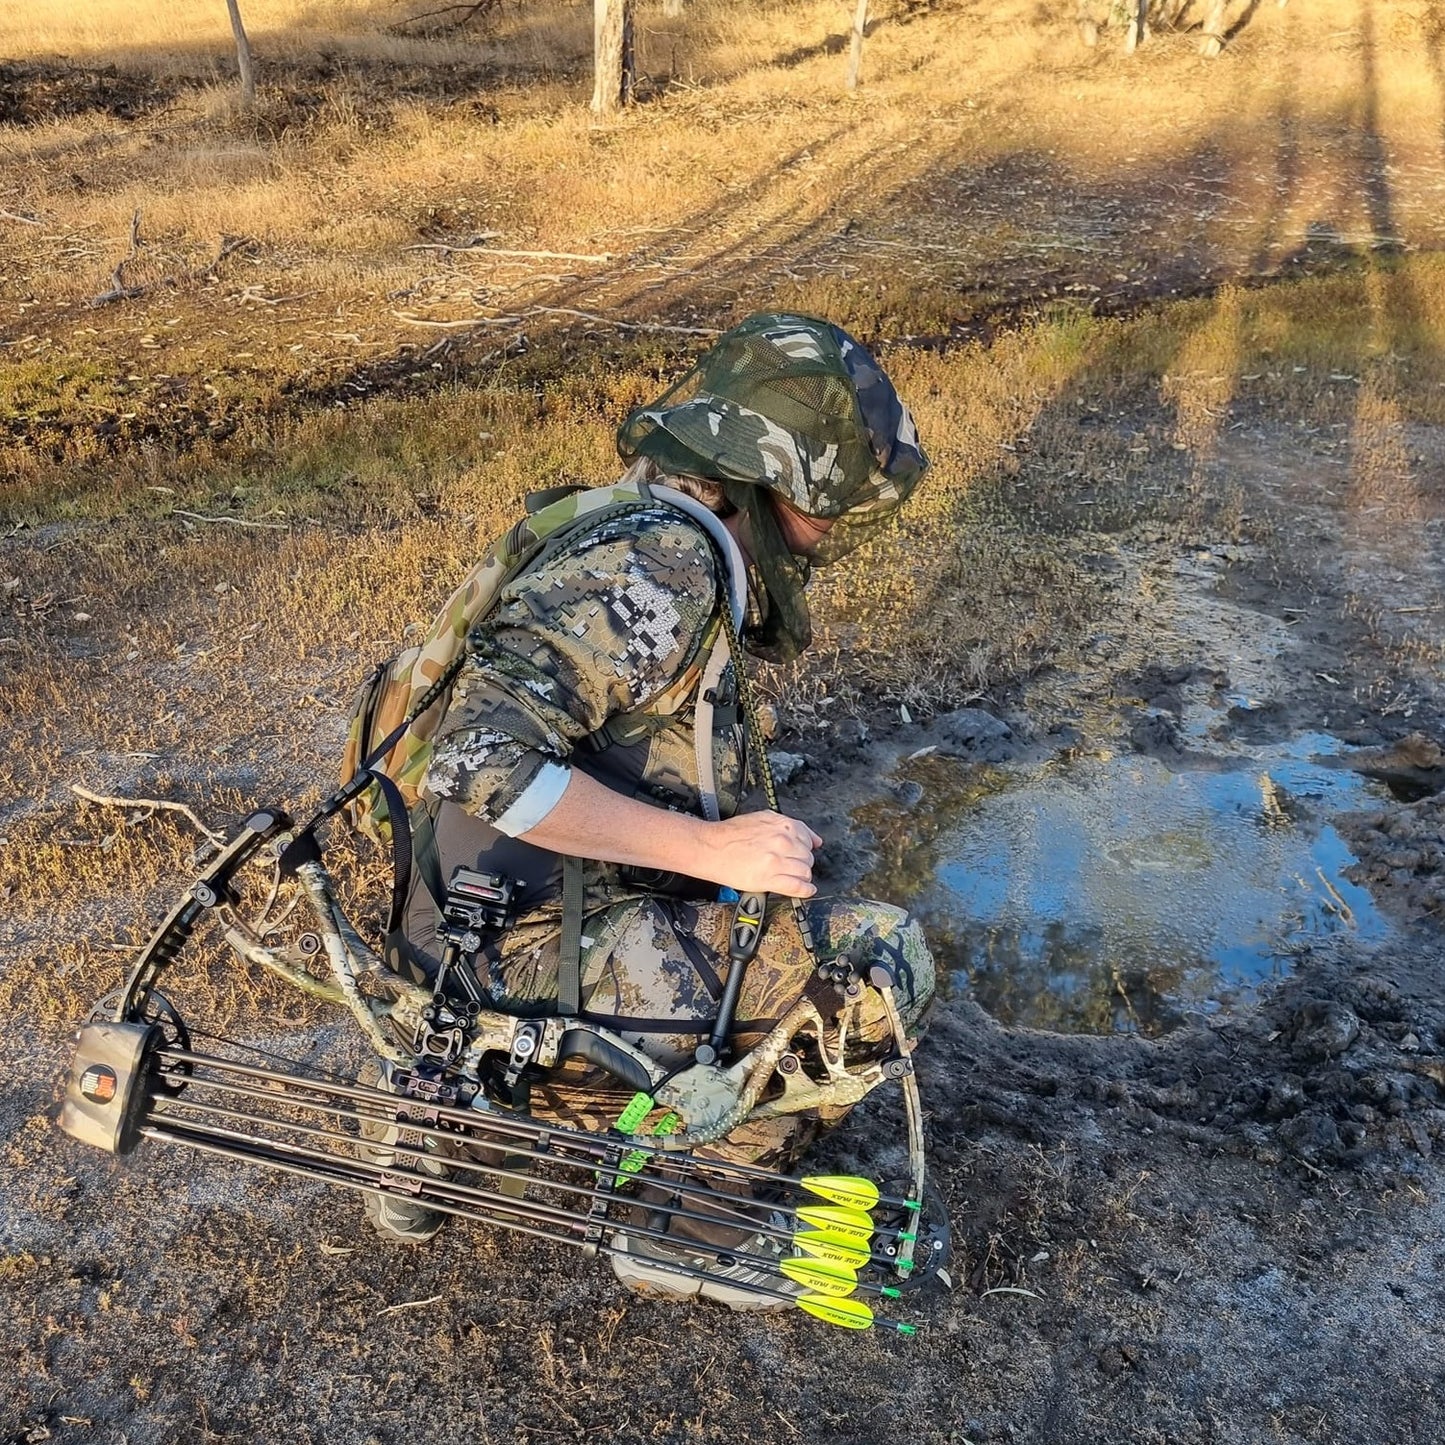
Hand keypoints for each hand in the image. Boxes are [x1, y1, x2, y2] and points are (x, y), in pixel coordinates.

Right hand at [699, 811, 822, 897]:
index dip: (805, 848)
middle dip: (802, 862)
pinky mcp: (769, 879)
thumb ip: (789, 826)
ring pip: (805, 872)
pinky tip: (805, 890)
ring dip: (802, 876)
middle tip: (791, 865)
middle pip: (808, 857)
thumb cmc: (731, 835)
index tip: (801, 853)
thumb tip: (814, 839)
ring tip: (793, 876)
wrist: (711, 848)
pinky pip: (797, 887)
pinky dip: (805, 891)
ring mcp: (777, 861)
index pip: (809, 840)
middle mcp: (782, 842)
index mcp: (783, 826)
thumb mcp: (763, 818)